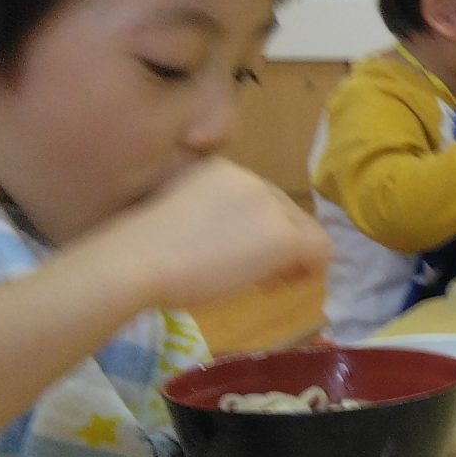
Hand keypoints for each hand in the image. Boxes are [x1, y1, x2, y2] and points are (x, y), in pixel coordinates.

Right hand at [98, 158, 331, 312]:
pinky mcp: (282, 235)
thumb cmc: (140, 249)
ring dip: (292, 257)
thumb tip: (238, 246)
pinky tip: (286, 285)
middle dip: (280, 245)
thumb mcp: (181, 218)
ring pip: (303, 229)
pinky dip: (311, 268)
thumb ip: (213, 220)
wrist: (136, 260)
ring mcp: (268, 205)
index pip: (260, 199)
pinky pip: (319, 249)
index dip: (259, 231)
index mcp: (220, 171)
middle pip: (285, 212)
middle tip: (262, 279)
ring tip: (269, 285)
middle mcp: (249, 179)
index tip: (244, 260)